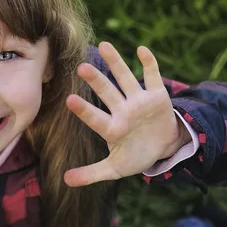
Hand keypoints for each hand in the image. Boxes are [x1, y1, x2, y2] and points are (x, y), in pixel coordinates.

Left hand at [64, 42, 187, 186]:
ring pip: (126, 79)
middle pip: (108, 93)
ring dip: (117, 63)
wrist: (162, 147)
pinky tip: (142, 49)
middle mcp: (123, 111)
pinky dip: (149, 63)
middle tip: (81, 67)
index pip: (96, 119)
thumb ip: (91, 174)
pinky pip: (153, 76)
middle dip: (96, 80)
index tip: (69, 99)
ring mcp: (139, 101)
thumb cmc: (134, 155)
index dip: (85, 110)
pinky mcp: (157, 96)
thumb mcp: (114, 168)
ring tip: (105, 45)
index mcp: (113, 129)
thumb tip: (65, 181)